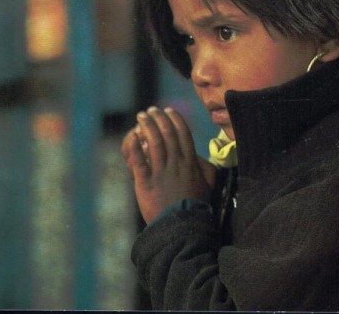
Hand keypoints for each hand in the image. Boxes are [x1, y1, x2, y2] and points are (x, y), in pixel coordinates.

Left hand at [121, 106, 216, 222]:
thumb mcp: (206, 186)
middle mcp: (176, 164)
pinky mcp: (146, 184)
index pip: (183, 134)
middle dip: (159, 118)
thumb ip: (204, 169)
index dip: (175, 119)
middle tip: (151, 110)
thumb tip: (201, 157)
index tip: (168, 110)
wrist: (182, 228)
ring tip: (141, 116)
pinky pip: (139, 161)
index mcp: (190, 164)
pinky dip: (135, 147)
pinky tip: (132, 136)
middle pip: (167, 134)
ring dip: (147, 126)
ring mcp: (160, 173)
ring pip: (154, 143)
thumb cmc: (196, 209)